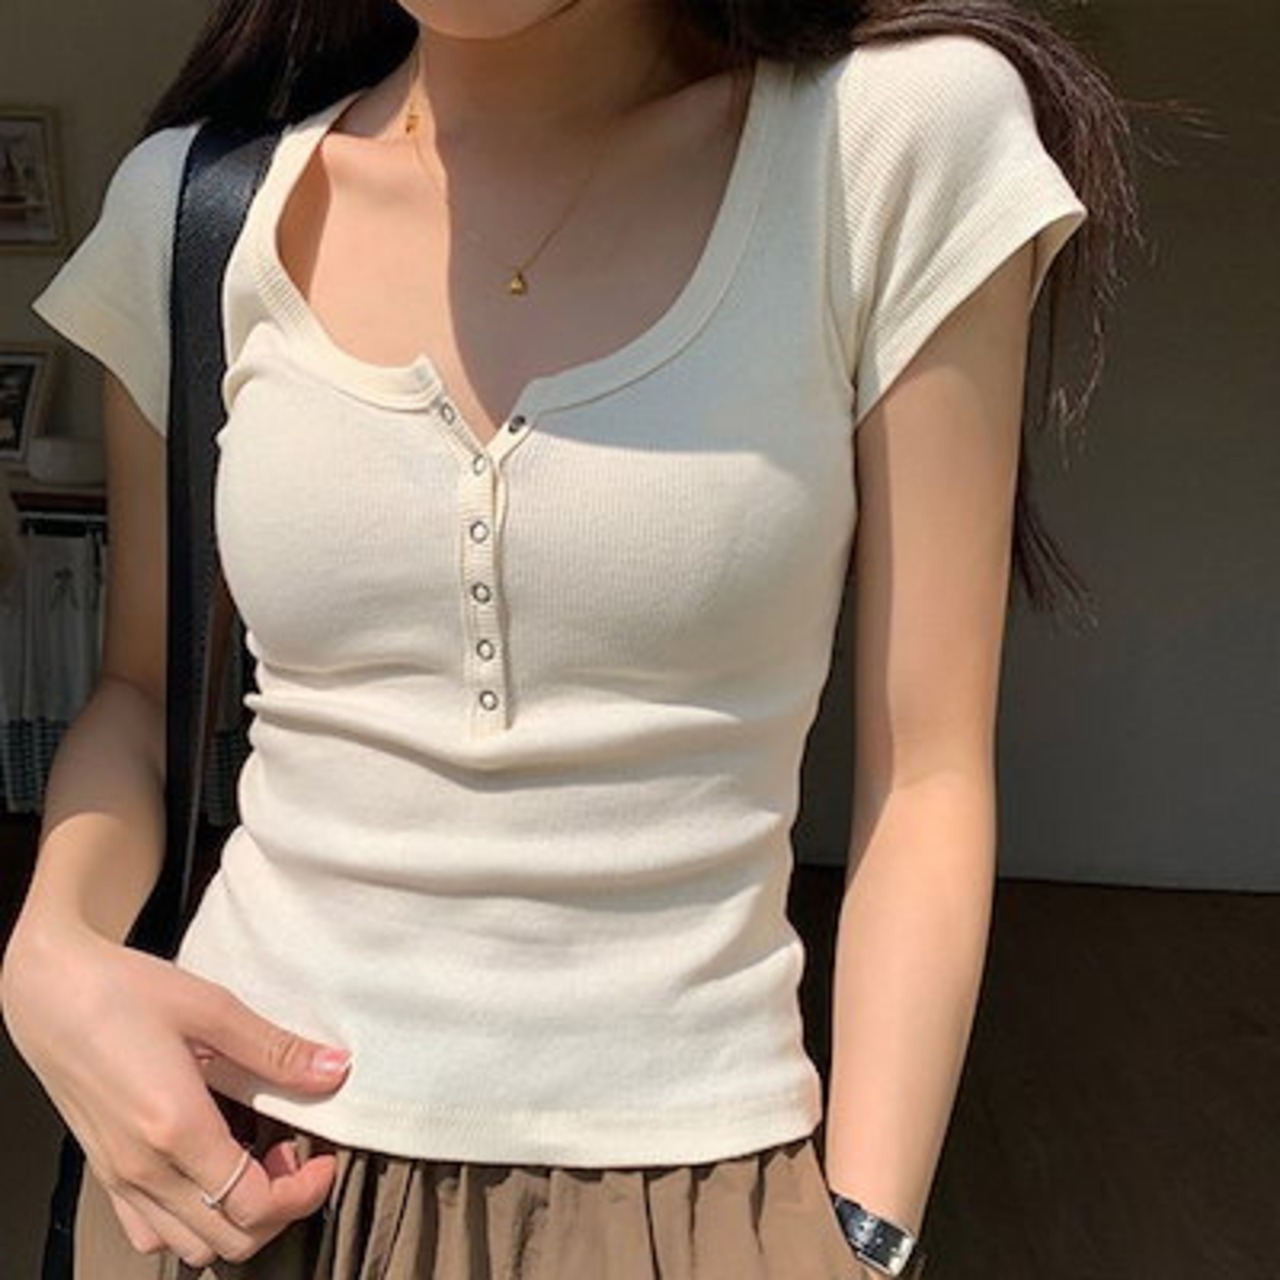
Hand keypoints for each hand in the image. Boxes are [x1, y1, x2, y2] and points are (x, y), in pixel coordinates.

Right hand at [1, 918, 352, 1267]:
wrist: (48, 990)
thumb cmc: (123, 991)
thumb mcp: (211, 1007)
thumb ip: (275, 1050)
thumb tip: (335, 1070)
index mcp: (176, 1128)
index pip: (253, 1207)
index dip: (303, 1195)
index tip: (324, 1161)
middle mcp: (144, 1168)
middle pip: (229, 1241)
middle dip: (279, 1210)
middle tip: (295, 1154)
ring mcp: (118, 1177)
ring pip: (190, 1246)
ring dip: (236, 1218)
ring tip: (256, 1159)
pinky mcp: (103, 1172)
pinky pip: (150, 1230)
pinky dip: (191, 1222)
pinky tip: (209, 1172)